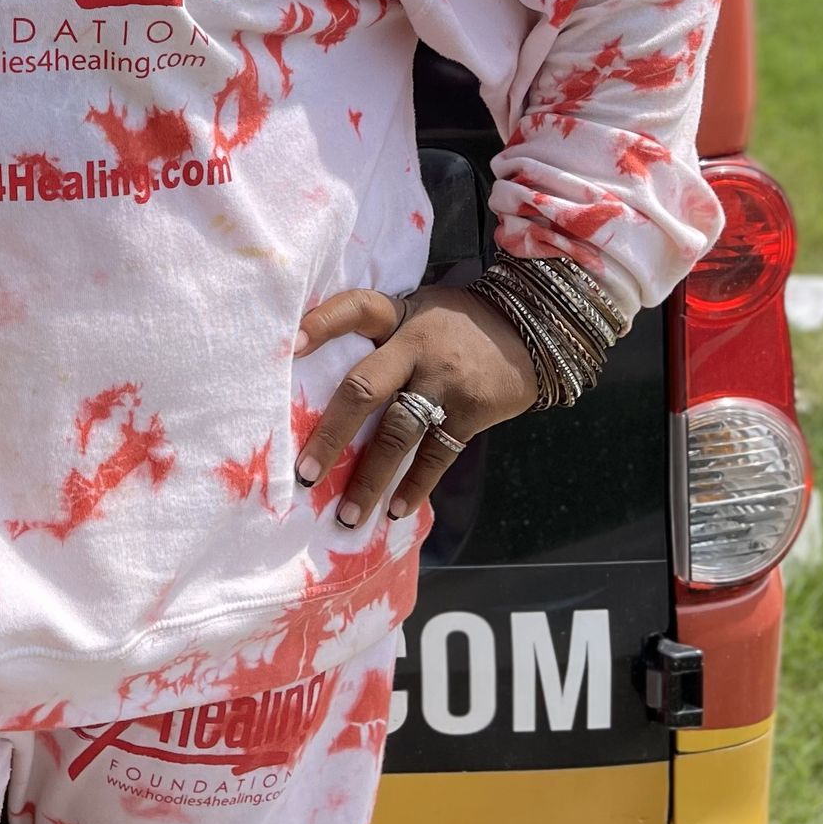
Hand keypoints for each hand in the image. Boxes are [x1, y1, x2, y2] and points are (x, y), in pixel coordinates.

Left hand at [294, 286, 538, 530]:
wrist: (532, 327)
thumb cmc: (455, 323)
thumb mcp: (418, 309)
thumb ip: (379, 333)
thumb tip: (314, 369)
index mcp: (399, 316)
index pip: (356, 308)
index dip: (324, 323)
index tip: (290, 345)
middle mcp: (418, 348)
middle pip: (366, 388)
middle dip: (332, 434)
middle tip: (306, 474)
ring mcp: (447, 383)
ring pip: (400, 434)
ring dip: (371, 478)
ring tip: (347, 515)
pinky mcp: (472, 412)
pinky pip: (438, 456)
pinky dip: (416, 486)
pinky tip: (395, 511)